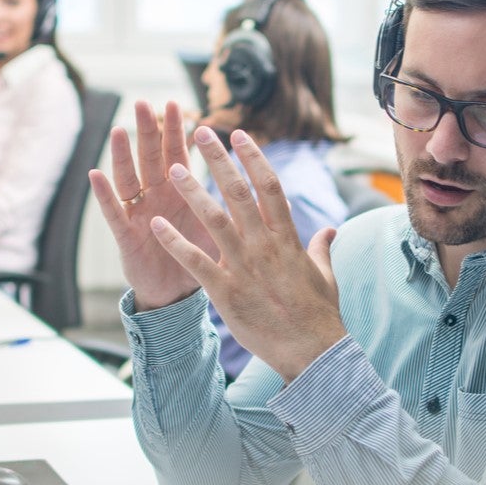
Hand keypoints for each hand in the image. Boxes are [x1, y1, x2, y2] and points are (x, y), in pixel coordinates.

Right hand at [90, 101, 217, 310]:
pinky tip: (95, 175)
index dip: (176, 131)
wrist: (178, 294)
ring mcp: (139, 214)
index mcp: (181, 192)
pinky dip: (105, 195)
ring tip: (117, 131)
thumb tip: (280, 194)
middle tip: (143, 104)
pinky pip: (114, 213)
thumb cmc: (200, 257)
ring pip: (129, 179)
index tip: (177, 104)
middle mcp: (157, 197)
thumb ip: (236, 208)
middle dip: (147, 132)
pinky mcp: (127, 237)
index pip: (177, 154)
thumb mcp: (220, 229)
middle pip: (150, 159)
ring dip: (122, 156)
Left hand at [149, 127, 345, 381]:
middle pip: (238, 192)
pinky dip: (174, 242)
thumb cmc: (319, 314)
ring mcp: (244, 267)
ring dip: (191, 191)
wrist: (312, 352)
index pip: (269, 186)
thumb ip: (321, 247)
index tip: (239, 134)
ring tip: (172, 168)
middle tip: (200, 132)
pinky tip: (155, 225)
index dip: (253, 157)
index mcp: (288, 238)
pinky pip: (195, 261)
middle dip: (217, 159)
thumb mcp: (324, 274)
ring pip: (213, 220)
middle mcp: (264, 246)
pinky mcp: (225, 292)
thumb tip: (329, 230)